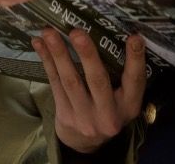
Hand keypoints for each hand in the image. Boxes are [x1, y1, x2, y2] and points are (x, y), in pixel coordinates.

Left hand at [33, 28, 146, 153]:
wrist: (85, 143)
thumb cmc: (108, 109)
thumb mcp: (124, 100)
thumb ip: (124, 76)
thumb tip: (117, 35)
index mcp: (129, 106)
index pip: (135, 81)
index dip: (135, 60)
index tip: (134, 37)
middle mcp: (108, 114)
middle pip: (97, 81)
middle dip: (87, 54)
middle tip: (77, 32)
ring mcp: (84, 117)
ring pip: (70, 81)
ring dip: (59, 54)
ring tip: (50, 32)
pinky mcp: (64, 115)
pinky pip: (54, 83)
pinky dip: (47, 61)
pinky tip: (39, 44)